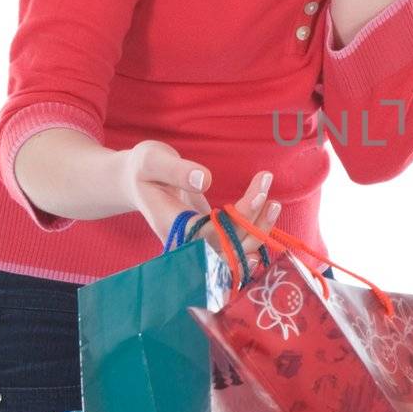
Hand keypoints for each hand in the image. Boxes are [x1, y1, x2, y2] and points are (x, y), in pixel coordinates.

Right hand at [120, 142, 281, 264]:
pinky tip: (268, 220)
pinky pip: (234, 245)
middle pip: (227, 248)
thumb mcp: (153, 160)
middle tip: (271, 196)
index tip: (259, 196)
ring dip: (259, 231)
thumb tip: (203, 180)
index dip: (239, 221)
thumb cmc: (143, 168)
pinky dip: (254, 235)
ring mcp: (198, 243)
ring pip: (234, 251)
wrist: (137, 181)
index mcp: (172, 226)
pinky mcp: (208, 238)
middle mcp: (187, 243)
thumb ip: (175, 170)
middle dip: (254, 225)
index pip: (212, 234)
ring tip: (275, 204)